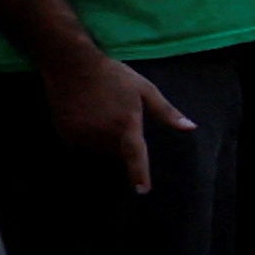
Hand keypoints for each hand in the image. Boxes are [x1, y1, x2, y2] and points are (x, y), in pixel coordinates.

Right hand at [38, 56, 195, 194]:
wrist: (72, 64)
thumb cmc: (114, 75)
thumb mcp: (145, 89)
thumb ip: (167, 112)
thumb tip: (190, 128)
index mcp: (126, 123)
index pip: (135, 155)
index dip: (139, 174)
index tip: (142, 190)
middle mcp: (103, 132)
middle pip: (116, 151)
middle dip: (119, 141)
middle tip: (115, 115)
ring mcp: (82, 134)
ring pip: (97, 150)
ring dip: (102, 141)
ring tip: (100, 113)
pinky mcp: (65, 133)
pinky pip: (79, 146)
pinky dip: (84, 138)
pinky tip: (85, 117)